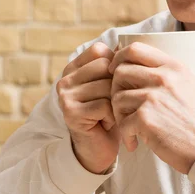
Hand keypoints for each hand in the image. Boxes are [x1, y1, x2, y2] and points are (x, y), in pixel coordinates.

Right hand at [57, 42, 118, 173]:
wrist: (97, 149)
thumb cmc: (108, 116)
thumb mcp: (110, 86)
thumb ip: (113, 66)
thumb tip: (129, 44)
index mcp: (73, 68)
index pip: (100, 51)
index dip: (116, 67)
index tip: (116, 86)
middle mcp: (65, 79)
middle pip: (105, 67)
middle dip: (118, 87)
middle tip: (115, 104)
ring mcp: (65, 96)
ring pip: (106, 86)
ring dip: (116, 103)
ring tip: (110, 115)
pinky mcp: (71, 112)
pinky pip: (105, 105)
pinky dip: (113, 117)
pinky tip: (107, 124)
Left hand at [109, 42, 194, 173]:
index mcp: (174, 67)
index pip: (136, 49)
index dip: (119, 57)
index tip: (115, 70)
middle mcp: (161, 79)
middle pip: (120, 72)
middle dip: (114, 87)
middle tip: (121, 104)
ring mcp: (152, 98)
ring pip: (117, 98)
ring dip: (118, 113)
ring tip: (128, 125)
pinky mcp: (144, 119)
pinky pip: (122, 122)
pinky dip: (125, 134)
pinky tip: (134, 142)